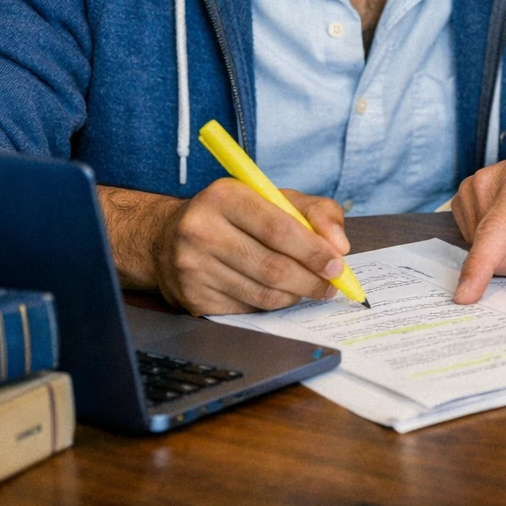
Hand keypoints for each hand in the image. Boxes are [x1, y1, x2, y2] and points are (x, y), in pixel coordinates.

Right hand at [99, 180, 351, 315]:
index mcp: (224, 196)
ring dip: (295, 294)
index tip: (337, 264)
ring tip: (309, 288)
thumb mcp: (272, 197)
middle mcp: (202, 230)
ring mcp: (193, 267)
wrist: (166, 239)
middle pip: (272, 266)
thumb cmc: (232, 215)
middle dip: (311, 280)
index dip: (313, 250)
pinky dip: (271, 303)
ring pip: (262, 293)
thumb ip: (315, 212)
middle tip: (331, 285)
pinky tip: (277, 292)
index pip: (278, 228)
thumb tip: (339, 245)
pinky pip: (247, 308)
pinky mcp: (192, 298)